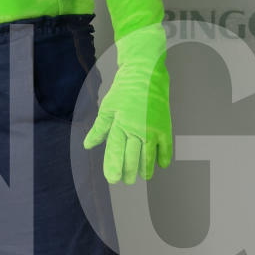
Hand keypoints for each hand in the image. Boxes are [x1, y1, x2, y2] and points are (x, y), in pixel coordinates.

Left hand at [83, 25, 171, 183]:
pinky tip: (160, 164)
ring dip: (145, 170)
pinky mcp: (165, 127)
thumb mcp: (108, 107)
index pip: (115, 152)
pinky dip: (163, 159)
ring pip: (149, 158)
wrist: (146, 73)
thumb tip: (88, 145)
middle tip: (126, 180)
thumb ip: (99, 129)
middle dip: (128, 173)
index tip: (112, 179)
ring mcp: (153, 130)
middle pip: (132, 159)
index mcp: (120, 124)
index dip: (113, 167)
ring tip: (142, 176)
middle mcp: (136, 130)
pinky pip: (166, 149)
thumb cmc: (125, 89)